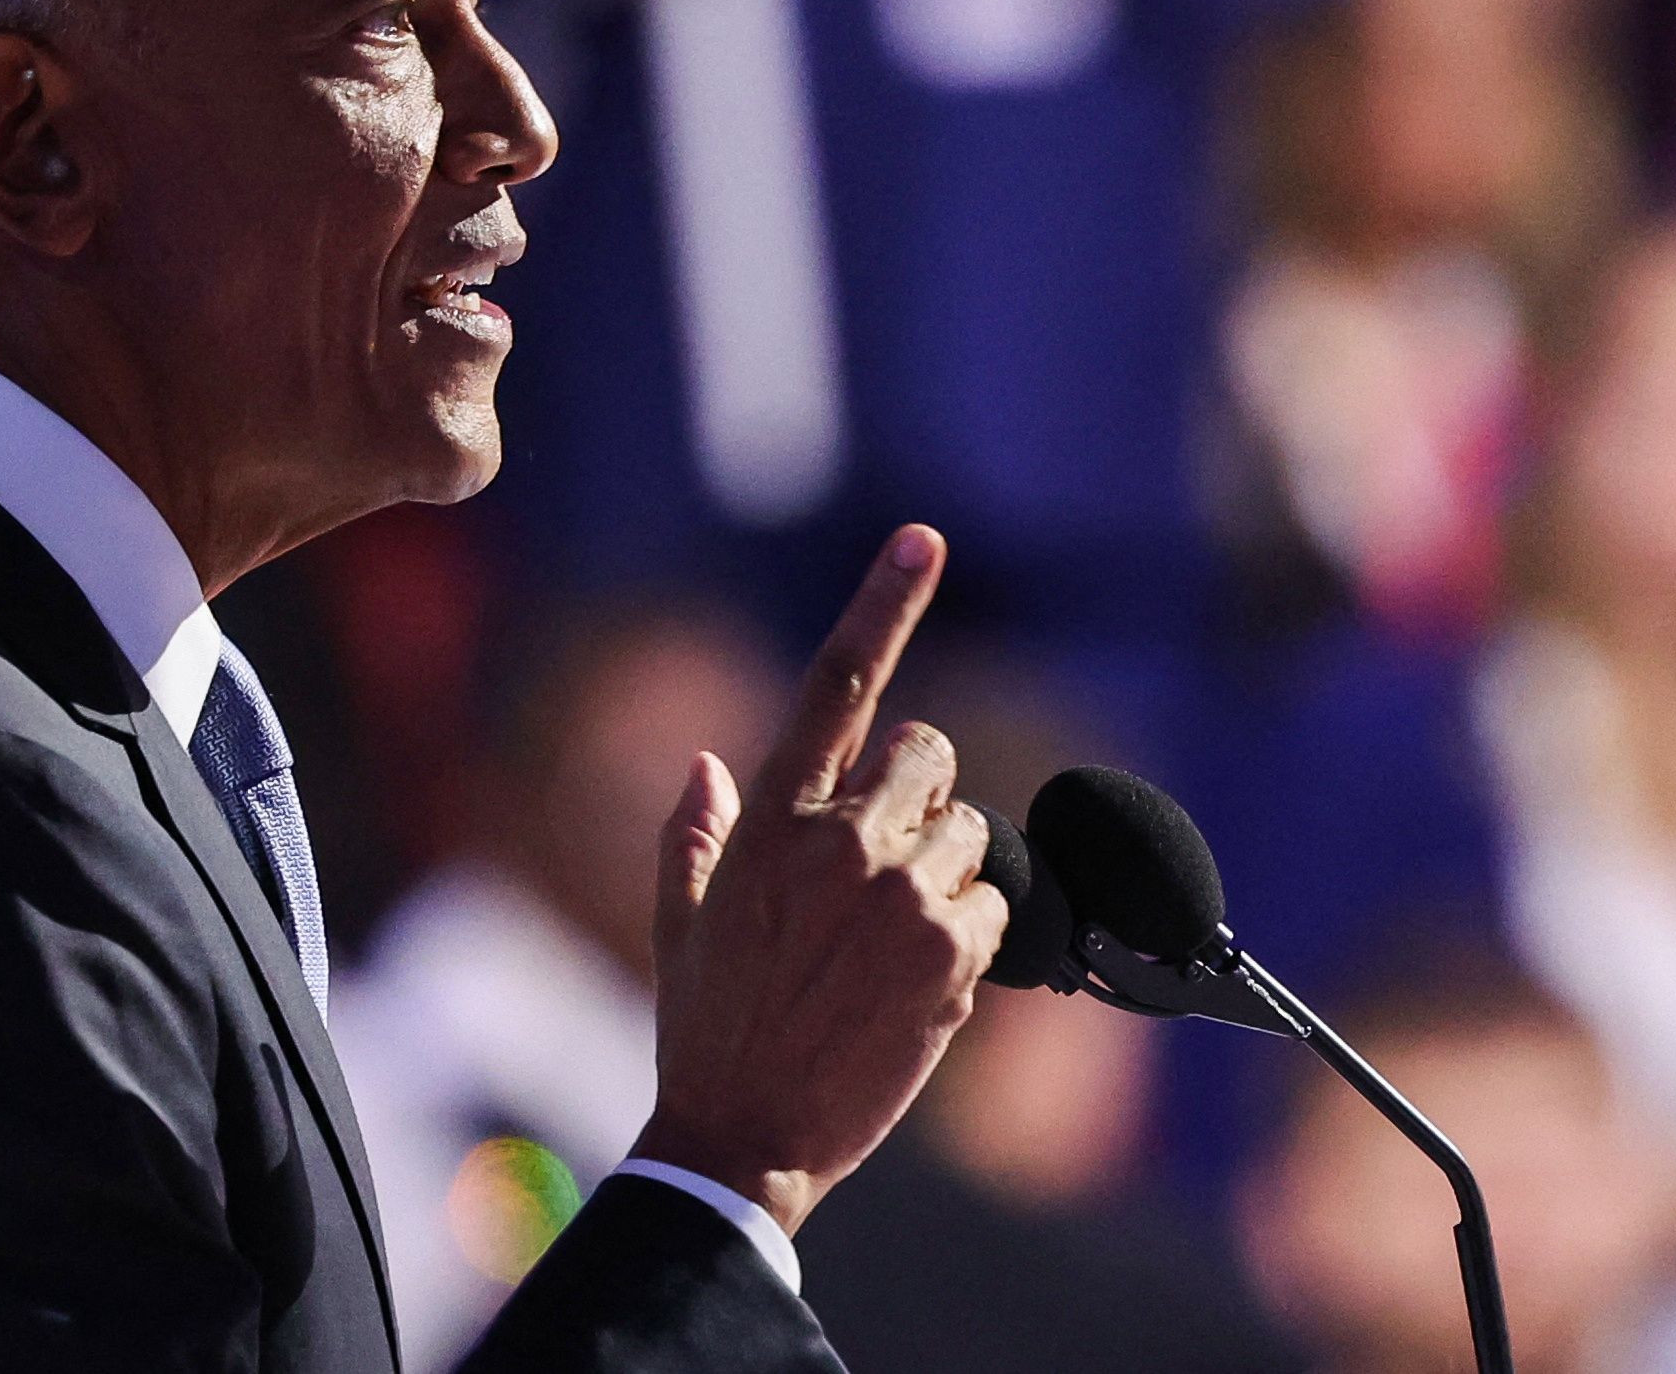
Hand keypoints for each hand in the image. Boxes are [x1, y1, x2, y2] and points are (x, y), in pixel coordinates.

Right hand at [631, 524, 1008, 1234]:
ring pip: (967, 837)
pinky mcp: (948, 958)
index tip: (924, 541)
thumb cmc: (706, 1027)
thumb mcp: (681, 919)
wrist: (743, 1135)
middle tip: (887, 863)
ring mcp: (899, 897)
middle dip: (919, 795)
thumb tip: (707, 763)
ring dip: (944, 876)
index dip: (882, 604)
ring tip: (889, 945)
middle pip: (928, 756)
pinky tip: (919, 980)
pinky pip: (994, 906)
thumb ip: (698, 831)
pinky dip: (973, 935)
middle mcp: (839, 841)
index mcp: (770, 818)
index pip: (836, 686)